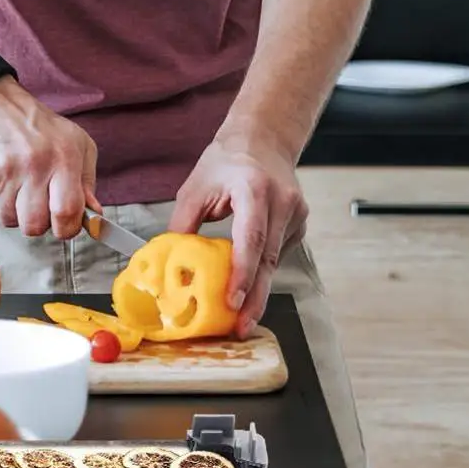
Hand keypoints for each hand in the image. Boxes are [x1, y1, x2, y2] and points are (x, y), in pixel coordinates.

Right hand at [0, 78, 99, 240]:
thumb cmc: (36, 125)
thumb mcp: (75, 142)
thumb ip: (86, 181)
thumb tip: (93, 214)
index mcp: (62, 157)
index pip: (67, 212)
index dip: (67, 228)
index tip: (64, 225)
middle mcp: (32, 165)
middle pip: (35, 225)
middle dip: (38, 222)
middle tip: (37, 203)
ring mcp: (2, 172)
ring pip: (9, 220)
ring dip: (14, 211)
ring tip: (16, 186)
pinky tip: (0, 179)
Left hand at [168, 132, 307, 335]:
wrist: (262, 140)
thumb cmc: (226, 162)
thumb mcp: (195, 188)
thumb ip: (183, 224)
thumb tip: (169, 260)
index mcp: (254, 190)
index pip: (251, 238)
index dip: (242, 273)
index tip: (233, 300)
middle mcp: (282, 202)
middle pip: (269, 260)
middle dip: (255, 298)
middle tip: (241, 327)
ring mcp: (296, 214)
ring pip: (276, 262)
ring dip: (258, 289)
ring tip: (241, 316)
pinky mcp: (299, 224)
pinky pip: (278, 254)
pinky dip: (262, 271)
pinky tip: (250, 283)